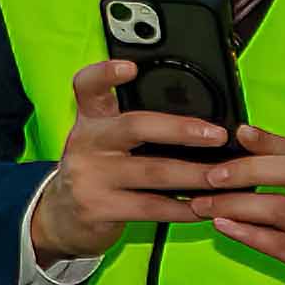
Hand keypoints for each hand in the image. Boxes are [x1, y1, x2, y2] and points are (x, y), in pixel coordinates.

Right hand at [28, 58, 251, 264]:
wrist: (61, 217)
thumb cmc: (97, 172)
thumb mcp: (104, 142)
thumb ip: (136, 127)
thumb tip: (200, 122)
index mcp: (91, 120)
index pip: (88, 87)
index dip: (105, 74)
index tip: (130, 67)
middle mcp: (86, 143)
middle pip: (134, 127)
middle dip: (181, 130)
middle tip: (217, 135)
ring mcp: (90, 177)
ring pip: (153, 172)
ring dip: (195, 175)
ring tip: (223, 176)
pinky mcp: (98, 208)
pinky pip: (150, 208)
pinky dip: (182, 209)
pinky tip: (204, 207)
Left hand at [203, 126, 284, 284]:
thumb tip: (251, 164)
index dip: (267, 141)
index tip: (236, 132)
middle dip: (246, 170)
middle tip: (209, 175)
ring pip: (282, 208)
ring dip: (237, 205)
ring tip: (203, 205)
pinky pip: (284, 245)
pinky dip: (250, 234)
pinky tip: (225, 227)